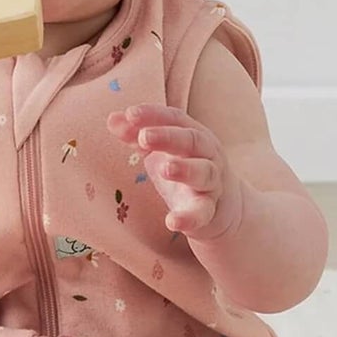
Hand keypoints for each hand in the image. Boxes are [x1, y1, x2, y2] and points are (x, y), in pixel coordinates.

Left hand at [105, 103, 246, 240]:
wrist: (223, 208)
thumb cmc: (186, 169)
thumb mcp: (161, 150)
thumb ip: (136, 135)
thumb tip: (113, 119)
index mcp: (193, 135)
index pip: (175, 119)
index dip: (154, 115)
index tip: (131, 114)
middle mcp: (207, 155)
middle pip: (192, 141)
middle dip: (168, 137)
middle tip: (144, 137)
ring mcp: (211, 184)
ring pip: (204, 173)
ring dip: (186, 169)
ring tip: (165, 169)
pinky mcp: (209, 212)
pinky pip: (202, 213)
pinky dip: (189, 218)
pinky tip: (172, 222)